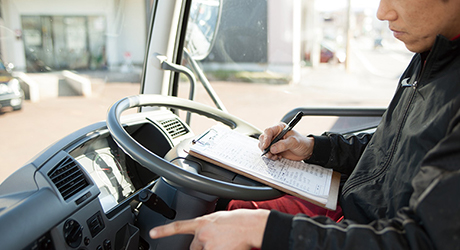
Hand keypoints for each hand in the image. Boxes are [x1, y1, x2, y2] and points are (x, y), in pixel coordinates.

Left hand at [150, 209, 269, 249]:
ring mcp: (208, 246)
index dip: (164, 230)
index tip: (152, 233)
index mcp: (202, 222)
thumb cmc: (239, 221)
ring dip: (211, 249)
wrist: (251, 226)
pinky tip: (226, 246)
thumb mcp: (218, 218)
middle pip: (194, 247)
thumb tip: (202, 234)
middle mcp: (202, 234)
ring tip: (224, 243)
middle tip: (216, 242)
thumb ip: (207, 226)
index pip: (179, 226)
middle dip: (201, 247)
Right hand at [259, 123, 313, 160]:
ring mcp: (274, 142)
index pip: (268, 131)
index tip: (266, 146)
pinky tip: (277, 157)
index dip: (266, 138)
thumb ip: (283, 144)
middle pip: (263, 139)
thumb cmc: (302, 143)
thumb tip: (272, 148)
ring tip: (275, 156)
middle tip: (269, 153)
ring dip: (267, 153)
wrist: (306, 151)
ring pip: (263, 146)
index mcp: (279, 129)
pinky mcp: (274, 150)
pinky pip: (267, 153)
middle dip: (265, 147)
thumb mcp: (294, 142)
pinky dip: (270, 156)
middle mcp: (275, 135)